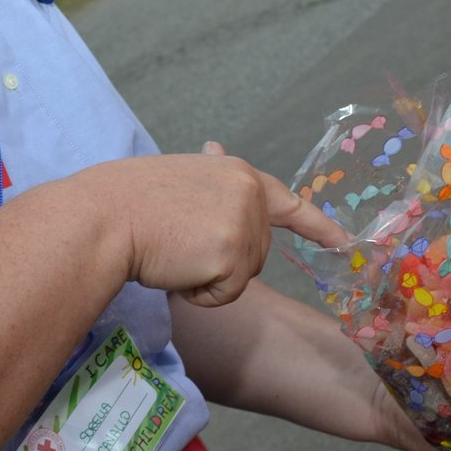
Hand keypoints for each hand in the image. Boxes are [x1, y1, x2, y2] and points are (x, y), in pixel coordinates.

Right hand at [96, 143, 347, 308]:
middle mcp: (249, 192)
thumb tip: (218, 154)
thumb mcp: (182, 179)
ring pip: (242, 277)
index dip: (317, 226)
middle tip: (179, 244)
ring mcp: (244, 222)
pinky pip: (225, 295)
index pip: (289, 203)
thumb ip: (212, 185)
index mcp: (237, 173)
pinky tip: (175, 269)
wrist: (106, 215)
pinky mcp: (233, 254)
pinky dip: (199, 295)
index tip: (344, 242)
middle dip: (222, 262)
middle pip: (257, 254)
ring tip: (173, 251)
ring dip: (208, 279)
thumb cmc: (129, 200)